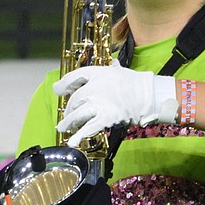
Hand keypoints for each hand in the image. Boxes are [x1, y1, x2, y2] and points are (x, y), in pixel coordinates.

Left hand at [54, 65, 177, 147]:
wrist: (147, 94)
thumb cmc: (134, 82)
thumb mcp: (119, 70)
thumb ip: (112, 67)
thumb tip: (113, 63)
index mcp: (95, 73)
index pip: (73, 77)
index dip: (63, 85)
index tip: (58, 90)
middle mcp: (93, 88)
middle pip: (74, 100)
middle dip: (69, 110)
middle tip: (67, 116)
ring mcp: (98, 103)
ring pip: (77, 115)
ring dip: (68, 123)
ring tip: (63, 128)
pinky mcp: (105, 117)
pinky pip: (89, 128)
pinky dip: (79, 136)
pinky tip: (72, 142)